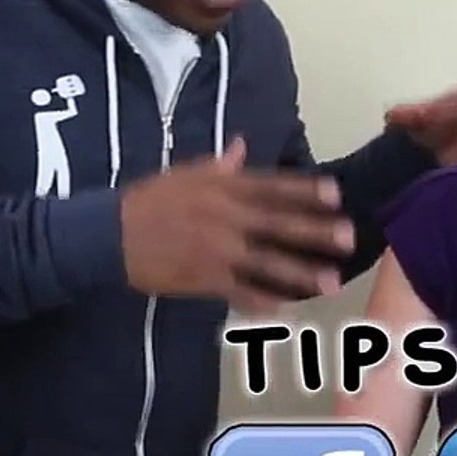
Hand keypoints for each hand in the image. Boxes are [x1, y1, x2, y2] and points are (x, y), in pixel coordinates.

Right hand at [119, 138, 354, 310]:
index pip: (272, 186)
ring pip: (267, 263)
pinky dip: (264, 301)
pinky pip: (241, 292)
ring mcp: (215, 251)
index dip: (305, 190)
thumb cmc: (147, 201)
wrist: (108, 236)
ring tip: (331, 282)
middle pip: (277, 224)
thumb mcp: (183, 174)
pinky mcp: (204, 279)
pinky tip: (288, 309)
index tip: (336, 194)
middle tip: (348, 238)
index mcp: (221, 188)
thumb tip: (243, 146)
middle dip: (315, 231)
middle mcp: (224, 217)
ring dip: (301, 273)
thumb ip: (219, 165)